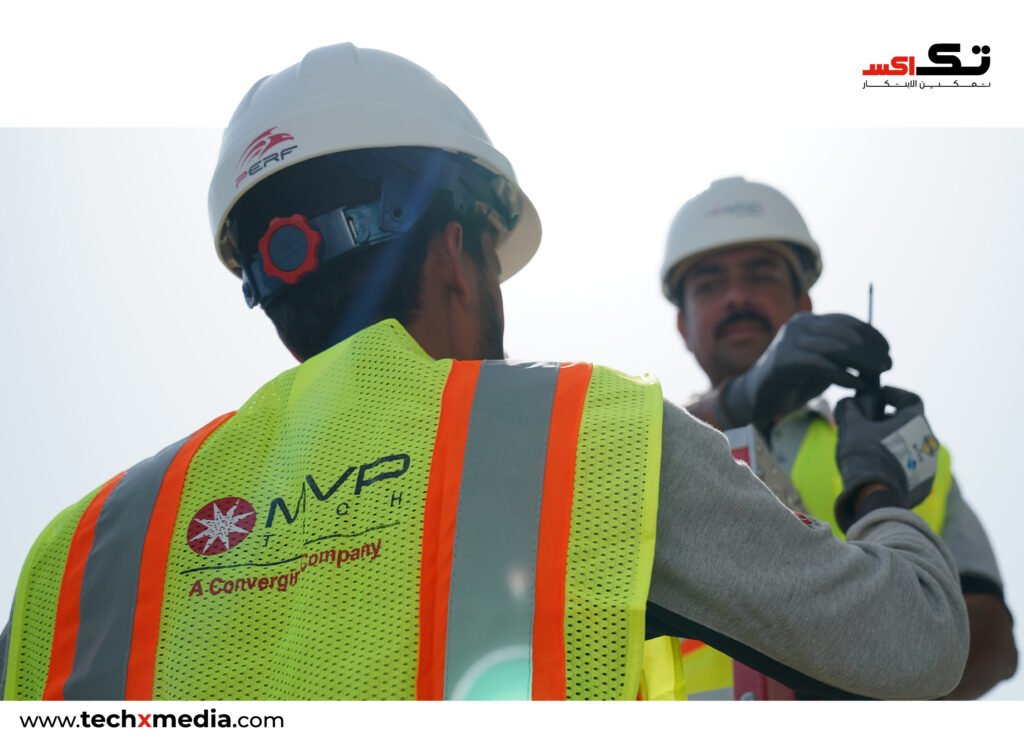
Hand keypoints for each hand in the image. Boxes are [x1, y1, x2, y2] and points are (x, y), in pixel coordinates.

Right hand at [717, 313, 890, 426]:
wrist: (759, 396)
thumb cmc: (795, 380)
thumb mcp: (823, 362)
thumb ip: (843, 355)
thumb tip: (878, 355)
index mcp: (808, 321)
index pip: (846, 321)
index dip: (871, 333)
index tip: (888, 349)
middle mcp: (798, 326)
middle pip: (843, 333)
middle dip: (870, 348)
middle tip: (888, 364)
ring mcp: (788, 342)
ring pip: (834, 347)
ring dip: (861, 361)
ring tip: (877, 374)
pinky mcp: (783, 361)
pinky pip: (819, 365)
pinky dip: (841, 374)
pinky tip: (856, 384)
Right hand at [833, 386, 939, 531]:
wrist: (875, 494)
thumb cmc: (866, 454)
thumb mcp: (852, 426)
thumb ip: (850, 409)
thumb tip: (848, 401)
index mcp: (916, 421)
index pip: (910, 399)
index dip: (894, 394)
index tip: (880, 395)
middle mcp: (929, 440)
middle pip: (911, 424)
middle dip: (891, 421)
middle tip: (871, 423)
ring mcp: (930, 463)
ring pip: (913, 446)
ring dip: (896, 442)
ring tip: (874, 447)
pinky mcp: (925, 482)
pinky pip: (912, 466)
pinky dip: (899, 462)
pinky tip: (880, 466)